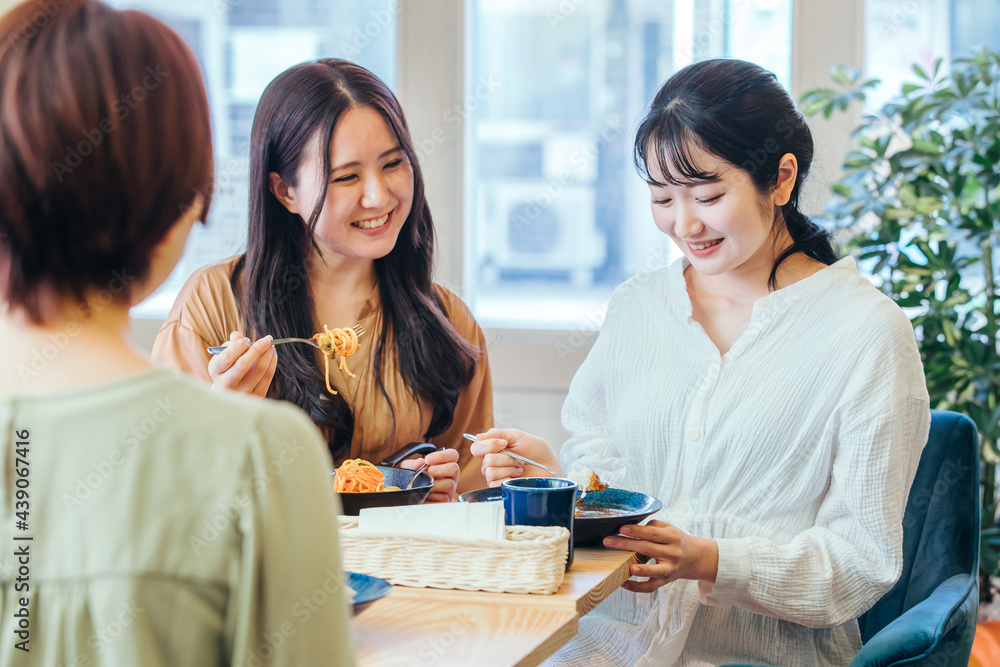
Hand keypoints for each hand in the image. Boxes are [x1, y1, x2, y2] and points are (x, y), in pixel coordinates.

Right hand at [208, 331, 276, 397]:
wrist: (229, 395)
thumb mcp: (223, 357)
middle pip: (243, 364)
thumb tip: (237, 335)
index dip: (238, 346)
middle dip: (257, 349)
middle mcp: (227, 384)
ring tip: (271, 345)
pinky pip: (268, 376)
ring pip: (259, 370)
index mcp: (216, 372)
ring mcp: (242, 393)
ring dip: (268, 354)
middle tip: (267, 339)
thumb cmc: (227, 369)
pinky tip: (272, 354)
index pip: (227, 357)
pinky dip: (272, 362)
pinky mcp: (256, 396)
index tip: (247, 339)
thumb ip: (230, 345)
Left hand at [399, 448, 459, 501]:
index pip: (453, 455)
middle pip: (454, 468)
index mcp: (445, 465)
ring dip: (434, 485)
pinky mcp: (447, 500)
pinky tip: (426, 495)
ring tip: (424, 486)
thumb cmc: (415, 480)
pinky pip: (443, 498)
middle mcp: (451, 476)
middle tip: (426, 473)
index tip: (427, 459)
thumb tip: (420, 462)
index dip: (442, 455)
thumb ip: (412, 464)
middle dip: (437, 470)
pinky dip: (432, 496)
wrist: (412, 498)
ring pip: (450, 484)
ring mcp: (451, 489)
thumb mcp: (409, 470)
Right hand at [468, 428, 560, 486]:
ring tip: (519, 467)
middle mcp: (491, 462)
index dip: (488, 445)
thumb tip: (478, 436)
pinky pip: (494, 483)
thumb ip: (498, 434)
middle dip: (505, 458)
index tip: (504, 443)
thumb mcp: (517, 436)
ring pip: (490, 471)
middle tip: (518, 458)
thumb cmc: (536, 451)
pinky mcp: (500, 487)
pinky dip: (508, 477)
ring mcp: (496, 475)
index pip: (476, 448)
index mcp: (493, 448)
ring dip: (509, 467)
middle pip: (485, 460)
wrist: (549, 466)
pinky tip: (517, 476)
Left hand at [602, 520, 718, 592]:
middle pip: (647, 548)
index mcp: (672, 537)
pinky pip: (651, 587)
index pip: (652, 533)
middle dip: (626, 544)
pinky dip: (637, 587)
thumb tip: (631, 528)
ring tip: (627, 568)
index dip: (636, 531)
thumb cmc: (676, 540)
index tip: (621, 528)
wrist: (696, 558)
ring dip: (641, 570)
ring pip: (655, 571)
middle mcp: (672, 553)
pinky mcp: (666, 581)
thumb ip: (652, 526)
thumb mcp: (669, 528)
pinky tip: (624, 583)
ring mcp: (670, 568)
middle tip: (608, 541)